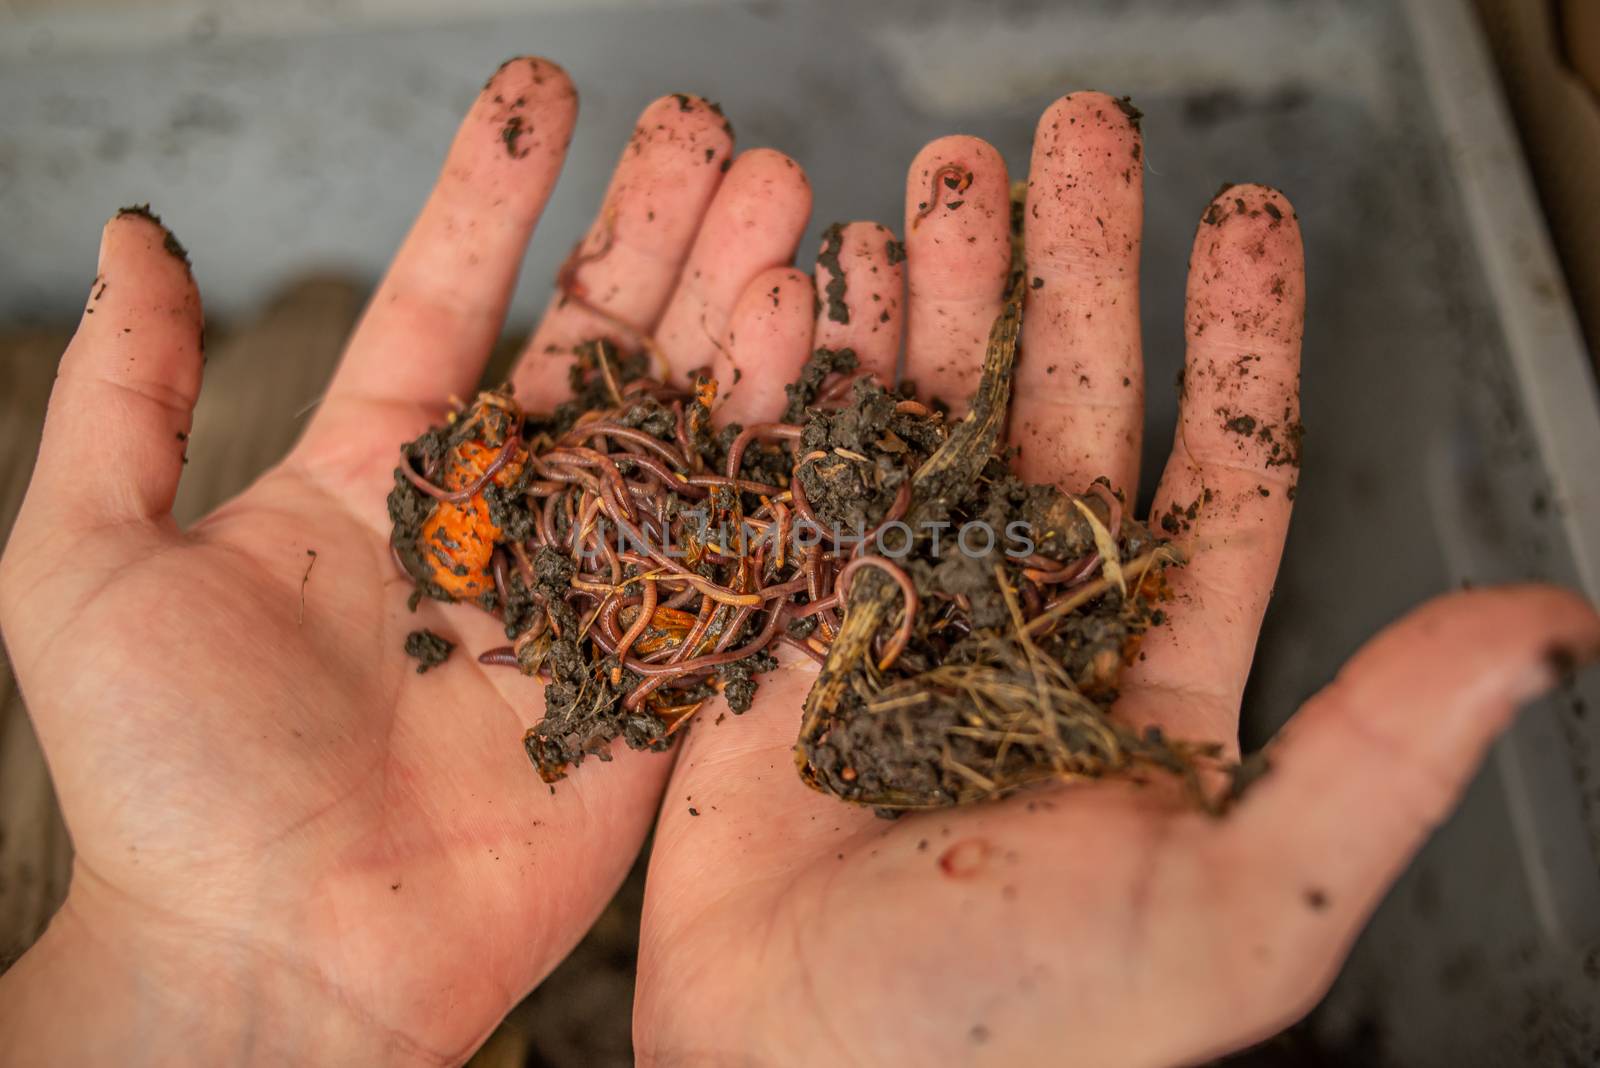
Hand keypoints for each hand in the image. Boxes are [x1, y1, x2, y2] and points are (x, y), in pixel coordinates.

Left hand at [0, 57, 814, 1064]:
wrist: (267, 960)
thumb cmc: (164, 779)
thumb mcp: (86, 562)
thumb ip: (123, 397)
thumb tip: (135, 238)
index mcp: (379, 479)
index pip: (451, 301)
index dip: (496, 194)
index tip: (545, 89)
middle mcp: (498, 524)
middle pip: (597, 349)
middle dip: (657, 234)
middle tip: (717, 132)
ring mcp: (589, 597)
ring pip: (680, 428)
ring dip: (732, 313)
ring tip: (785, 204)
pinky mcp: (658, 682)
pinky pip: (728, 550)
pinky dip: (771, 451)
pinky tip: (807, 347)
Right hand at [631, 94, 1599, 1064]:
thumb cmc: (1013, 1033)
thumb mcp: (1233, 904)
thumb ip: (1378, 756)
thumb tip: (1548, 626)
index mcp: (1145, 679)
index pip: (1214, 474)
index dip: (1235, 341)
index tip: (1244, 218)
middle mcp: (1023, 627)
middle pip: (1063, 408)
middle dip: (1069, 267)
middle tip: (1070, 138)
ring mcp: (894, 617)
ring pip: (929, 415)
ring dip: (940, 292)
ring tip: (940, 177)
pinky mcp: (778, 626)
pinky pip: (798, 472)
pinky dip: (804, 373)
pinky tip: (817, 283)